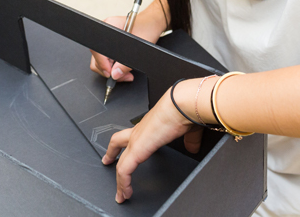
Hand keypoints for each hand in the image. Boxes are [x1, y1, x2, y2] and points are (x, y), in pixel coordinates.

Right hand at [90, 9, 166, 82]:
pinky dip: (113, 64)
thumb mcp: (141, 47)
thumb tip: (115, 74)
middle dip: (108, 70)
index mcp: (110, 26)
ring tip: (124, 73)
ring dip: (111, 69)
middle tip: (122, 76)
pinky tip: (123, 67)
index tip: (111, 74)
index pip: (98, 50)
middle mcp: (106, 29)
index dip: (103, 64)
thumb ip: (127, 63)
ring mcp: (107, 35)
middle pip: (97, 56)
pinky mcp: (111, 41)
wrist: (153, 22)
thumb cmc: (149, 27)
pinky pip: (107, 56)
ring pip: (101, 58)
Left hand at [102, 79, 203, 202]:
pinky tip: (125, 192)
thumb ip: (189, 140)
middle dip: (111, 152)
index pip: (135, 134)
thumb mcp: (187, 128)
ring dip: (120, 180)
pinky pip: (124, 170)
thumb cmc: (183, 110)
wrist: (182, 104)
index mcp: (151, 125)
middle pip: (118, 141)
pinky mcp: (136, 149)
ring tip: (120, 193)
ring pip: (121, 162)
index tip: (128, 147)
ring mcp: (136, 140)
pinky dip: (123, 184)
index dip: (130, 141)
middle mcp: (140, 131)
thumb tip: (192, 148)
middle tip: (107, 160)